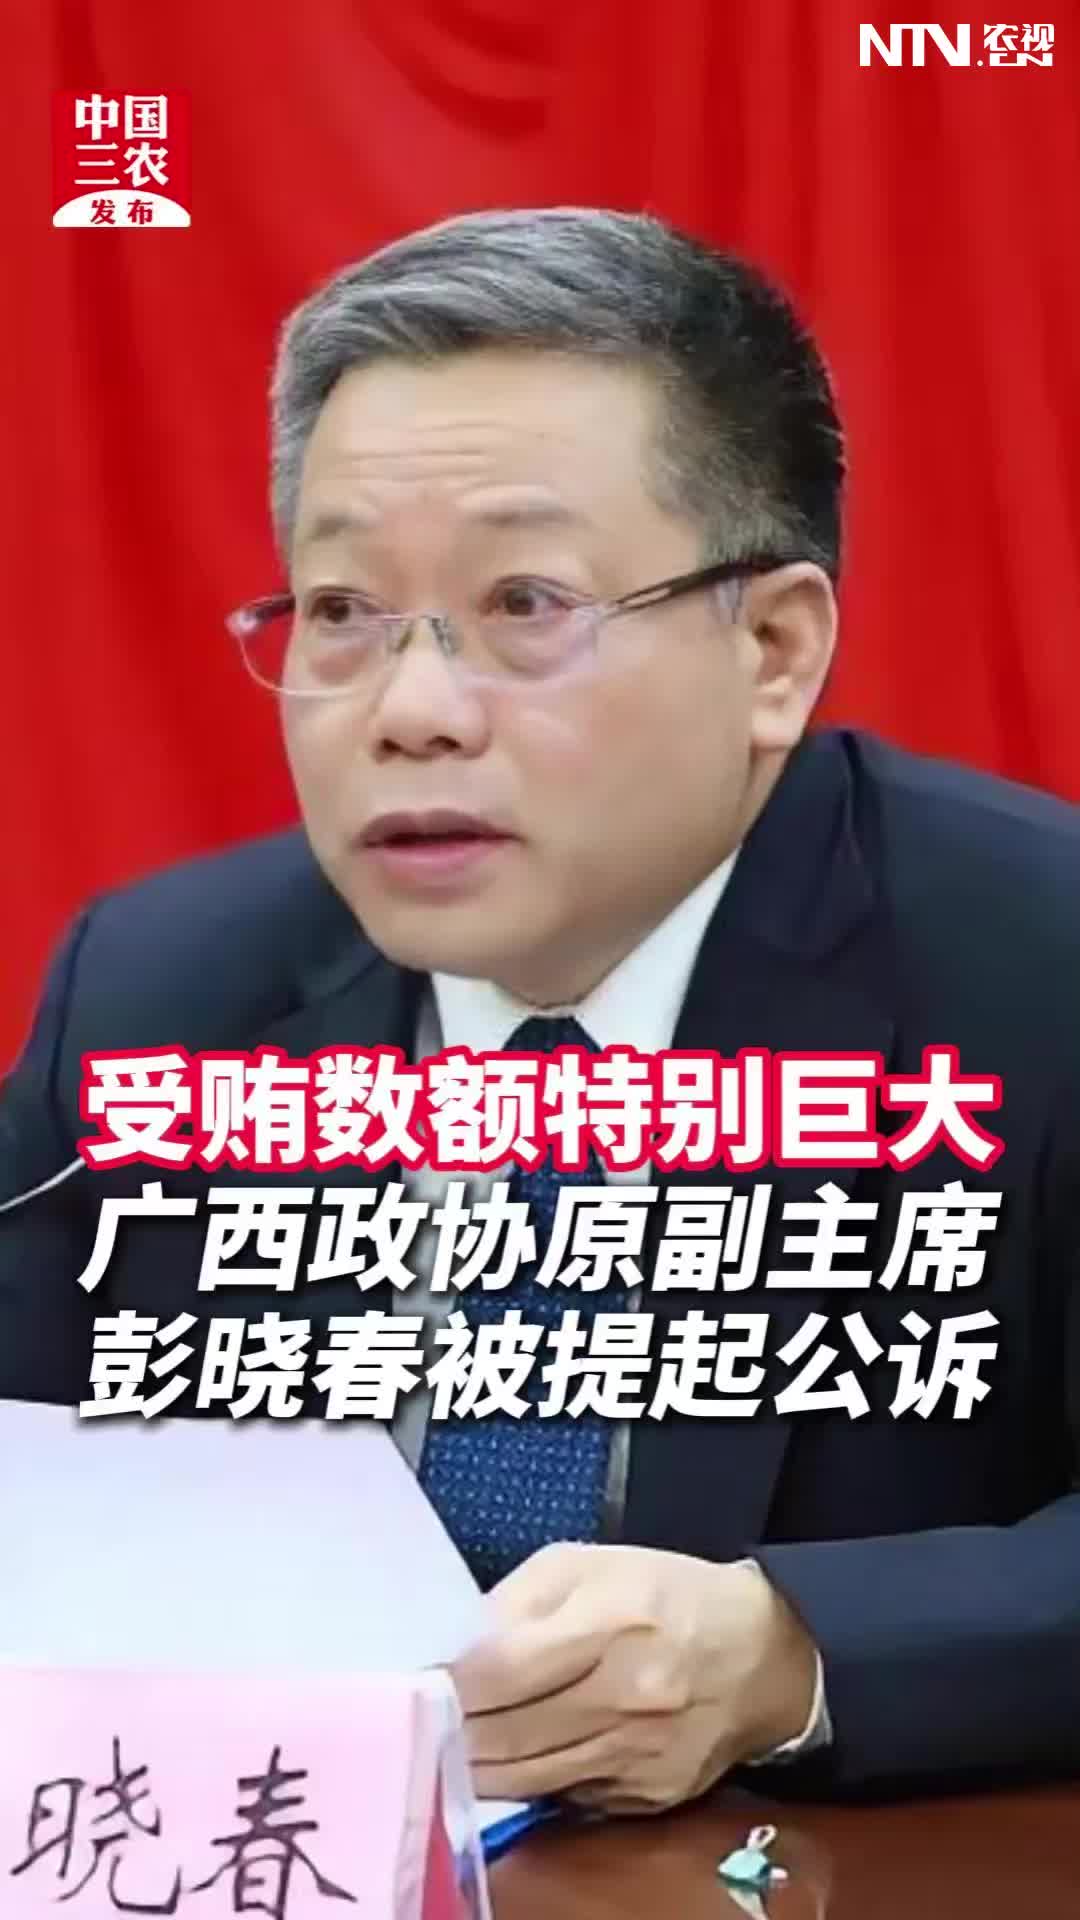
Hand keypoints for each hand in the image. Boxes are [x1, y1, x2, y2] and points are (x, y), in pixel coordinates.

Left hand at [451, 1543, 817, 1813]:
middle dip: (455, 1729)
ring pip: (527, 1778)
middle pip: (507, 1735)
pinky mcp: (648, 1796)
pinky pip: (565, 1797)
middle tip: (427, 1719)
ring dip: (480, 1765)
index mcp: (612, 1621)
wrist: (762, 1653)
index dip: (451, 1680)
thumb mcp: (589, 1563)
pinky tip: (515, 1759)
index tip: (424, 1679)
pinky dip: (531, 1781)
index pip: (503, 1668)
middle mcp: (628, 1694)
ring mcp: (639, 1754)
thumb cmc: (665, 1595)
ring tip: (455, 1743)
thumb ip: (518, 1599)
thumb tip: (463, 1651)